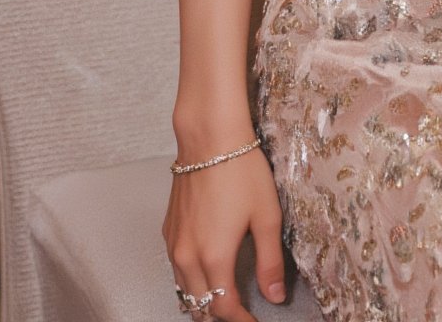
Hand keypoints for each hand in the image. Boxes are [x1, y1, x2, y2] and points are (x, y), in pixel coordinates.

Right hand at [163, 148, 286, 320]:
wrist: (209, 137)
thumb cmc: (241, 170)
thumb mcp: (267, 216)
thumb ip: (270, 261)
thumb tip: (274, 295)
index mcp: (214, 257)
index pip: (225, 308)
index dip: (242, 321)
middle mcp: (187, 256)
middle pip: (200, 305)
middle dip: (220, 315)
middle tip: (242, 313)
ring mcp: (173, 243)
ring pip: (183, 290)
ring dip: (202, 300)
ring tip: (224, 299)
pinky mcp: (168, 230)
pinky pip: (175, 269)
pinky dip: (189, 280)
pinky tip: (205, 272)